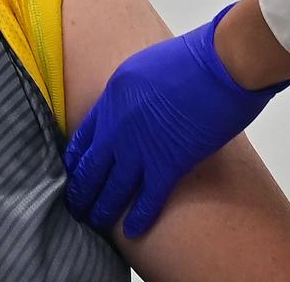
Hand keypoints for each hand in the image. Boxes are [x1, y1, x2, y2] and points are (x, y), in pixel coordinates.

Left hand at [63, 6, 288, 237]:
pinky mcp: (169, 163)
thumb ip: (132, 93)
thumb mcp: (143, 68)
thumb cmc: (191, 58)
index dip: (75, 159)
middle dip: (81, 189)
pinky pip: (148, 198)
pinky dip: (138, 217)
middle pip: (90, 166)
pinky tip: (130, 231)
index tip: (71, 172)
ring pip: (112, 186)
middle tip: (74, 206)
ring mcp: (140, 146)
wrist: (218, 63)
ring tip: (92, 221)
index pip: (83, 136)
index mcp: (111, 97)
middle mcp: (118, 125)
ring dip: (101, 207)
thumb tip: (135, 111)